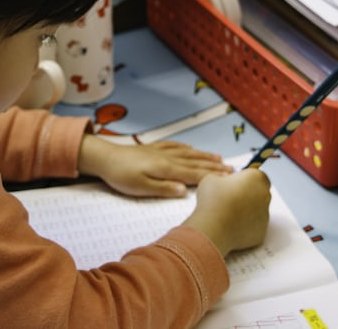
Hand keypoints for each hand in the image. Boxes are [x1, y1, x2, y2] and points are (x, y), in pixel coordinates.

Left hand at [77, 135, 232, 196]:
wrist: (104, 157)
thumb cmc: (121, 176)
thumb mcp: (141, 187)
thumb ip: (164, 189)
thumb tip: (185, 191)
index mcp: (167, 169)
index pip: (195, 174)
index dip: (213, 176)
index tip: (229, 178)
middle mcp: (168, 158)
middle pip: (196, 162)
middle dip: (214, 166)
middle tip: (232, 169)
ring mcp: (161, 151)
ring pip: (188, 153)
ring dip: (204, 156)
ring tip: (219, 158)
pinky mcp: (153, 148)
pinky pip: (175, 146)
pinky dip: (187, 148)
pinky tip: (191, 148)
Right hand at [183, 169, 270, 255]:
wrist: (213, 228)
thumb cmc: (213, 201)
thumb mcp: (210, 178)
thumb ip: (221, 177)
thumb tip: (223, 181)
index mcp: (256, 177)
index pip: (255, 174)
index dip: (244, 178)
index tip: (233, 183)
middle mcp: (265, 195)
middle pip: (258, 191)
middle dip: (246, 193)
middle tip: (229, 198)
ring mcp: (265, 214)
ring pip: (257, 209)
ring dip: (246, 210)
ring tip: (227, 213)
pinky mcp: (262, 231)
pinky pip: (255, 225)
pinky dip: (246, 225)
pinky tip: (231, 225)